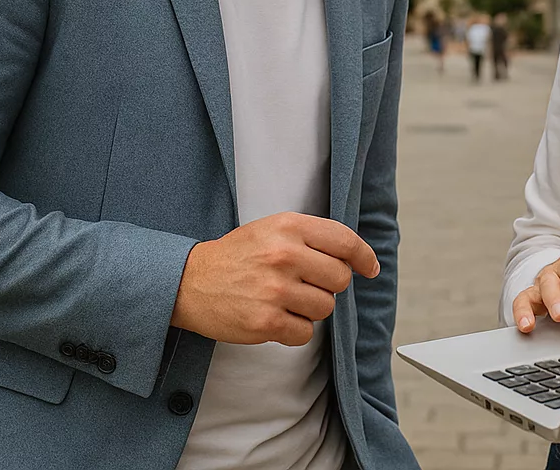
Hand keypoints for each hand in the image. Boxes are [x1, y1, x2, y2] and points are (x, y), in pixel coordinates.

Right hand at [171, 211, 378, 345]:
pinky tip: (274, 317)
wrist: (190, 282)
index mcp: (289, 227)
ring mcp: (275, 289)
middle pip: (340, 279)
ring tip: (284, 299)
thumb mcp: (272, 229)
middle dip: (328, 285)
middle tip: (304, 284)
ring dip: (310, 309)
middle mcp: (284, 255)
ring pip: (325, 307)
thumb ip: (312, 237)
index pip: (345, 242)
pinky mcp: (266, 321)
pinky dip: (294, 330)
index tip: (369, 268)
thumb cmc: (238, 256)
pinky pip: (305, 333)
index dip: (363, 257)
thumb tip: (356, 259)